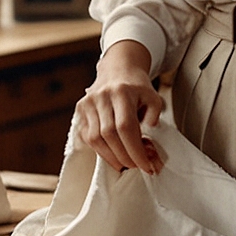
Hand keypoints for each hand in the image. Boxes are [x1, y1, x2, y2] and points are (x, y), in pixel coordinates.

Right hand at [73, 41, 164, 173]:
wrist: (118, 68)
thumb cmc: (137, 87)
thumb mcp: (153, 97)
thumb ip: (154, 117)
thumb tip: (147, 144)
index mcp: (122, 92)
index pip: (126, 127)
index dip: (136, 150)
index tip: (146, 165)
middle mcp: (102, 96)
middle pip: (110, 135)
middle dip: (125, 156)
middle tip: (138, 166)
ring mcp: (88, 103)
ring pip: (96, 139)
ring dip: (112, 157)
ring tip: (126, 163)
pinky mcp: (81, 109)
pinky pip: (88, 137)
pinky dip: (101, 150)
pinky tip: (114, 155)